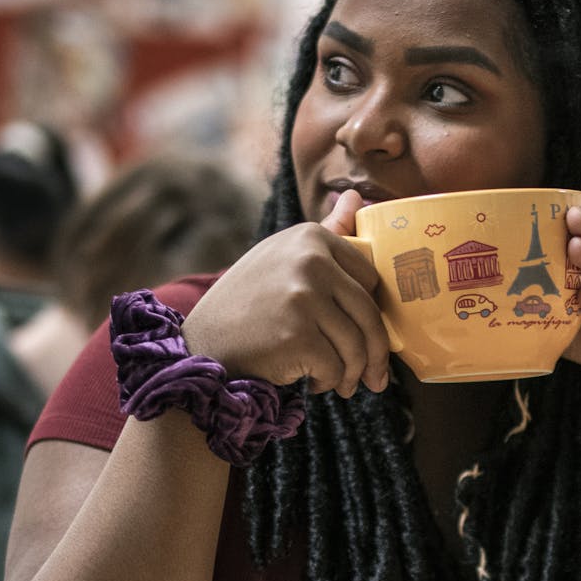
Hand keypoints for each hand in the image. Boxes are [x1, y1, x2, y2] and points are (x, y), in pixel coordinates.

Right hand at [181, 190, 390, 396]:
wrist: (203, 344)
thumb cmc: (251, 302)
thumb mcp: (284, 256)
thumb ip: (327, 231)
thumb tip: (356, 195)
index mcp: (311, 237)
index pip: (370, 279)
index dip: (370, 311)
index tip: (364, 331)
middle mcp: (309, 261)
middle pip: (370, 315)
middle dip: (377, 354)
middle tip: (373, 379)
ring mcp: (302, 298)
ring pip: (357, 346)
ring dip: (352, 374)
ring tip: (342, 384)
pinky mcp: (297, 336)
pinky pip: (336, 367)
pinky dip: (329, 382)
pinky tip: (313, 382)